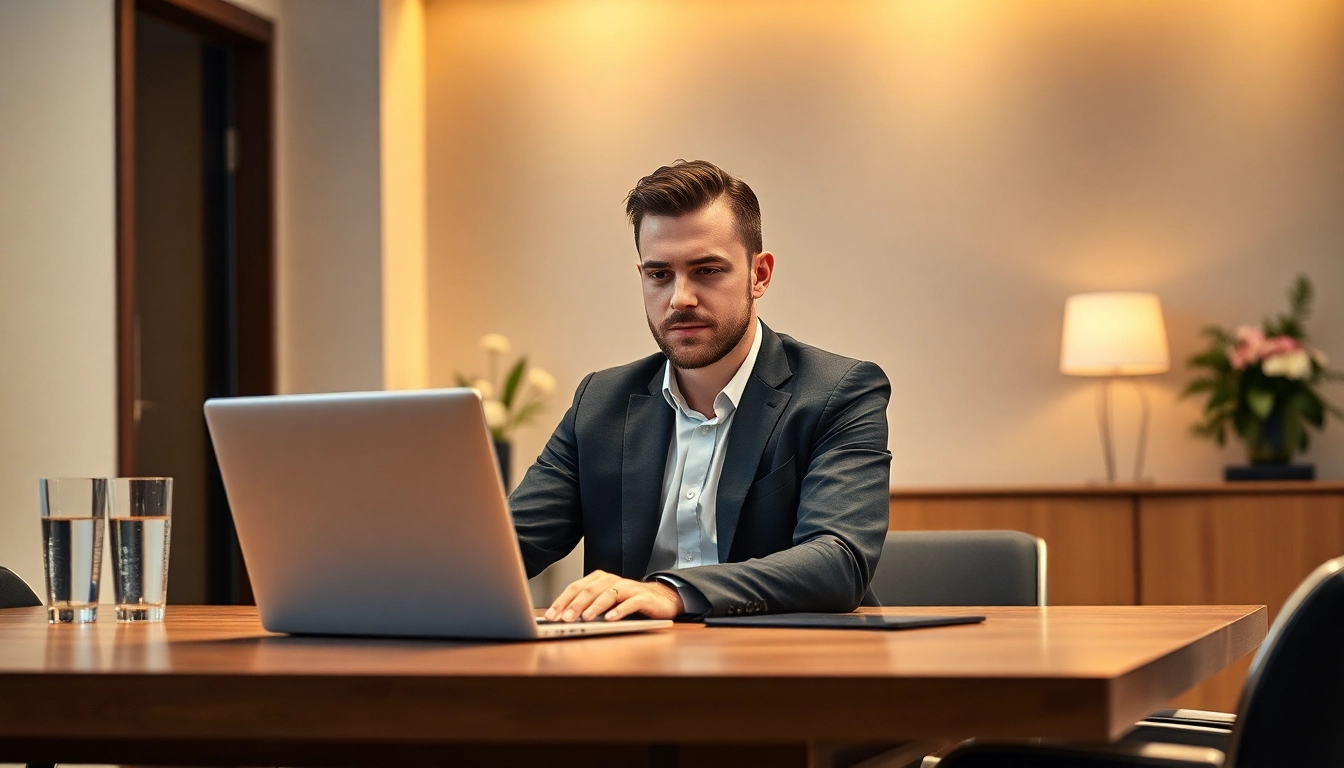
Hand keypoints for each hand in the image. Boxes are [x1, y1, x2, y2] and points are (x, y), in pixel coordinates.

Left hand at [545, 569, 683, 621]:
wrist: (661, 598)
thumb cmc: (628, 602)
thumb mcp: (605, 603)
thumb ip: (587, 607)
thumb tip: (563, 619)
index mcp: (599, 579)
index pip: (576, 588)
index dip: (562, 601)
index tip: (550, 616)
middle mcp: (612, 581)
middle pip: (589, 591)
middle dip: (575, 605)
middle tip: (564, 619)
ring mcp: (628, 588)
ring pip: (608, 595)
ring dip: (595, 607)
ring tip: (586, 618)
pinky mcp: (643, 598)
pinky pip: (630, 603)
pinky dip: (619, 610)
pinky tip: (611, 619)